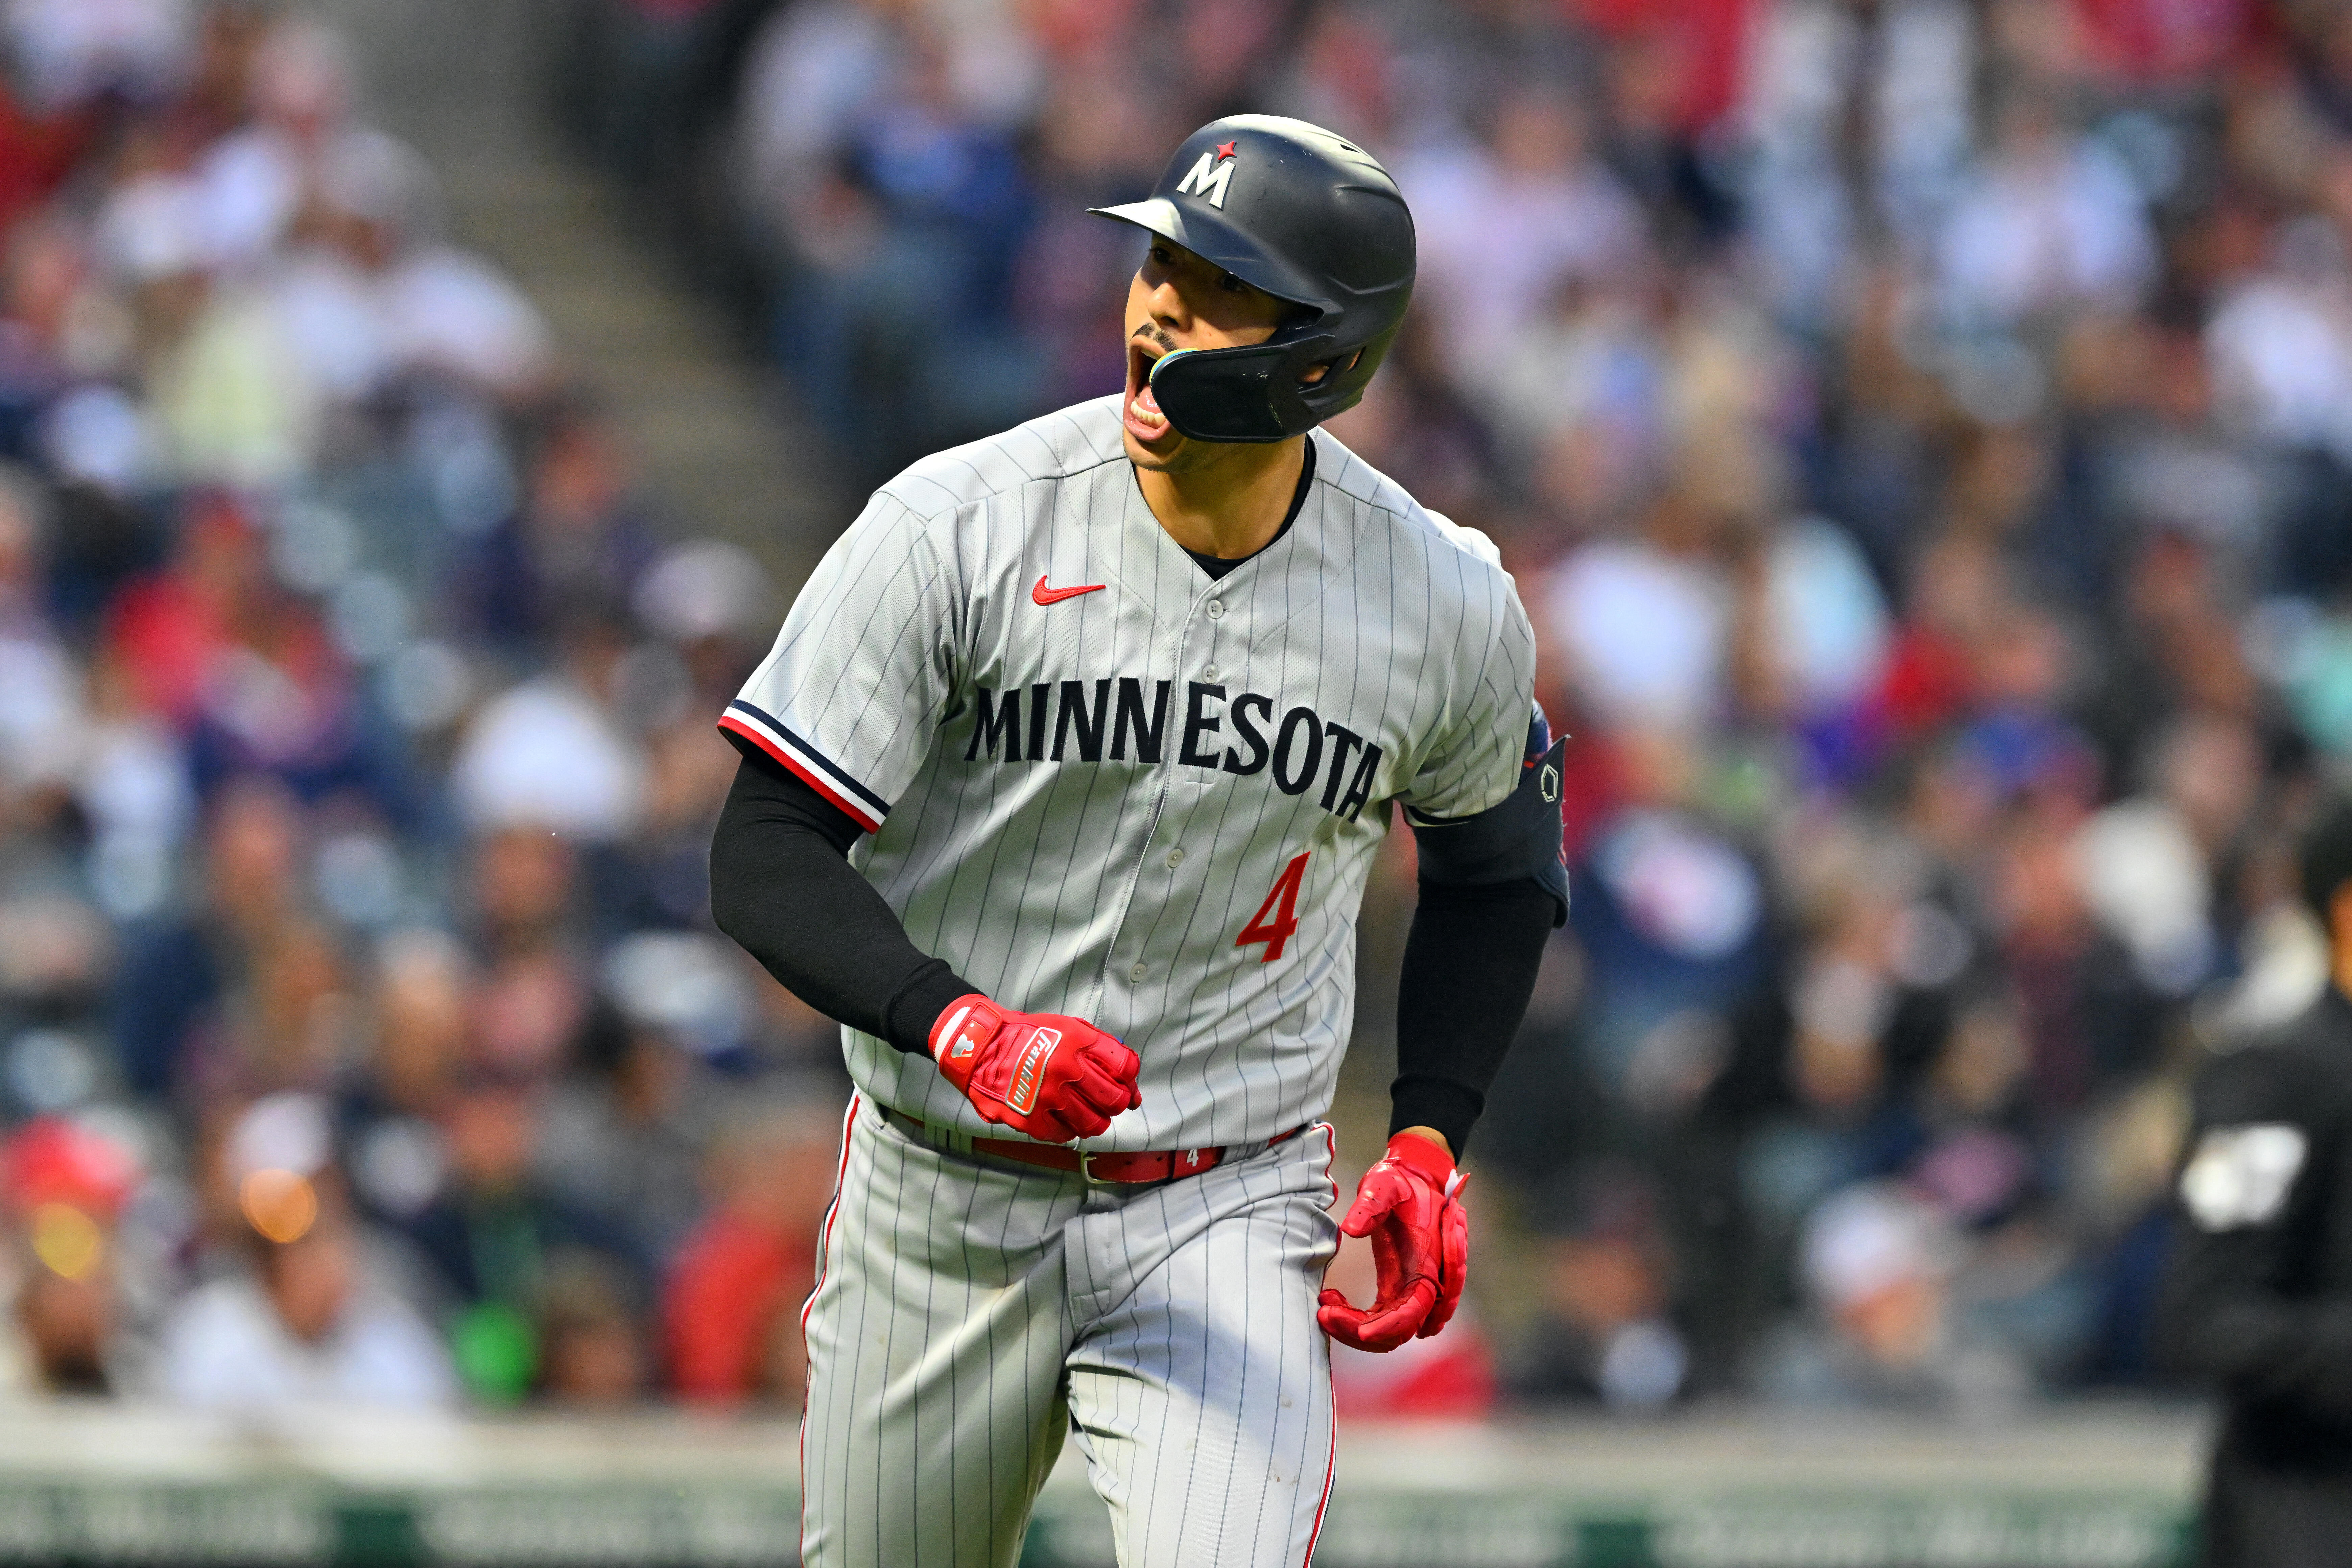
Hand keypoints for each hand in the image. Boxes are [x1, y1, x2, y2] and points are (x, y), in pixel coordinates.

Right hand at [929, 995, 1141, 1141]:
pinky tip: (1061, 1118)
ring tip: (1087, 1113)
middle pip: (1114, 1100)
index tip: (1126, 1083)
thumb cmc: (1027, 1036)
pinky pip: (1064, 1135)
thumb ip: (1098, 1047)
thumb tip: (1129, 1079)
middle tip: (1109, 1102)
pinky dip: (1067, 1130)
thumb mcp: (1065, 1026)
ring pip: (1094, 1124)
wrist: (979, 1046)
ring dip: (1096, 1121)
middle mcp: (1064, 1069)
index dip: (1130, 1078)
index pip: (1125, 1066)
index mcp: (1076, 1041)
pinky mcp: (1029, 1119)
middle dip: (1118, 1102)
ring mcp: (1047, 1097)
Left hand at [1316, 1130, 1467, 1352]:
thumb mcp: (1384, 1185)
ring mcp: (1412, 1287)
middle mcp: (1426, 1281)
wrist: (1415, 1178)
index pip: (1415, 1308)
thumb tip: (1350, 1229)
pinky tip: (1333, 1300)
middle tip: (1324, 1313)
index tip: (1360, 1333)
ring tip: (1324, 1308)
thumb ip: (1370, 1204)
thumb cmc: (1401, 1181)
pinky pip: (1383, 1319)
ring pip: (1391, 1331)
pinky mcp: (1399, 1287)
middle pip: (1400, 1329)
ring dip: (1357, 1331)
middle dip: (1362, 1332)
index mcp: (1428, 1260)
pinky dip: (1359, 1321)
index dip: (1390, 1326)